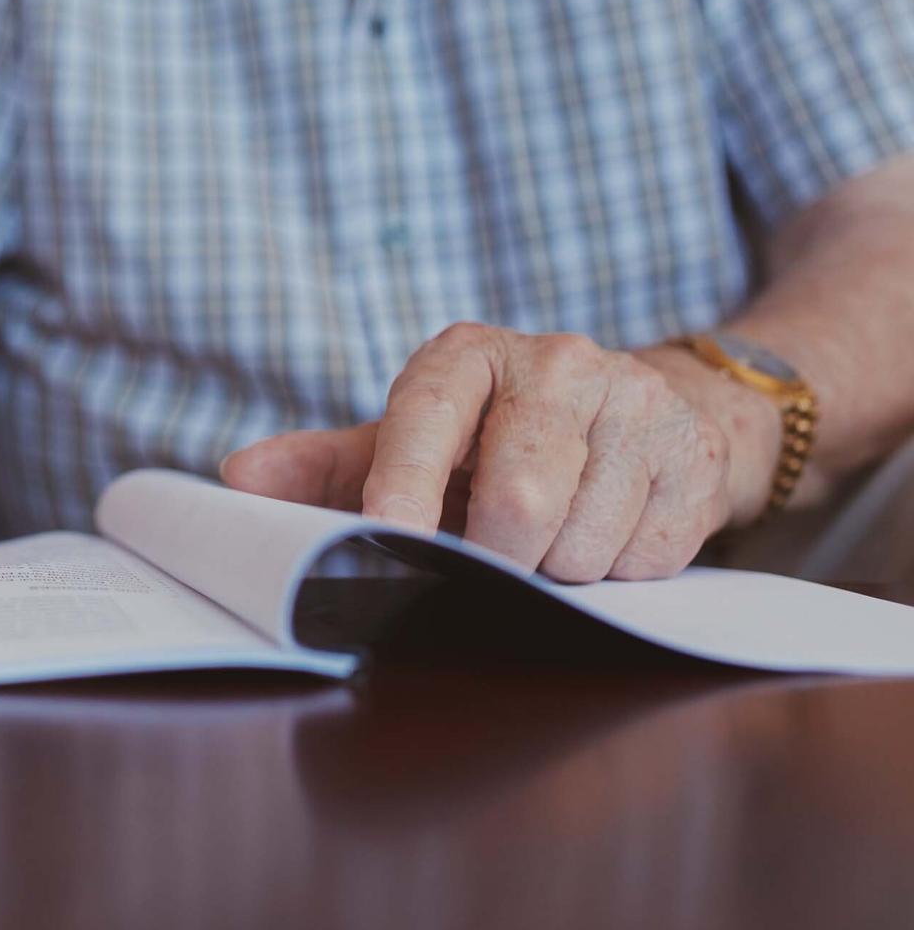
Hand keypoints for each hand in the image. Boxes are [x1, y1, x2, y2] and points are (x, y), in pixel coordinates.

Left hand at [220, 324, 779, 581]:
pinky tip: (607, 533)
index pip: (425, 418)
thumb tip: (234, 484)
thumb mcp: (408, 444)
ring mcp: (635, 405)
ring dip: (557, 571)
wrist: (646, 412)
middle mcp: (555, 364)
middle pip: (518, 497)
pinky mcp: (695, 455)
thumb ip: (321, 469)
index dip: (404, 485)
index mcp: (464, 357)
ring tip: (549, 539)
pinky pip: (645, 557)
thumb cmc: (495, 440)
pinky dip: (617, 572)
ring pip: (582, 541)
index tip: (388, 537)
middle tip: (488, 558)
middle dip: (495, 556)